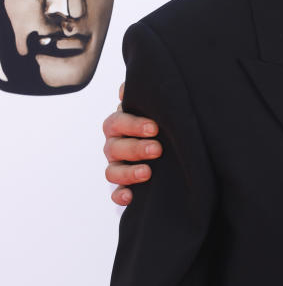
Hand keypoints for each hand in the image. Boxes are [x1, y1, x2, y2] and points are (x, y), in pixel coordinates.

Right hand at [103, 83, 162, 205]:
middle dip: (136, 148)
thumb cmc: (158, 122)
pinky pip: (115, 193)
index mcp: (119, 125)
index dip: (133, 124)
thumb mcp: (153, 108)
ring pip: (111, 171)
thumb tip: (126, 88)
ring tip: (148, 172)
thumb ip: (143, 98)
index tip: (154, 128)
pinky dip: (120, 196)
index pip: (118, 122)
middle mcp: (115, 145)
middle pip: (114, 147)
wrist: (167, 146)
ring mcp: (117, 166)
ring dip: (128, 172)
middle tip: (157, 149)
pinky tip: (130, 197)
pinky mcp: (123, 186)